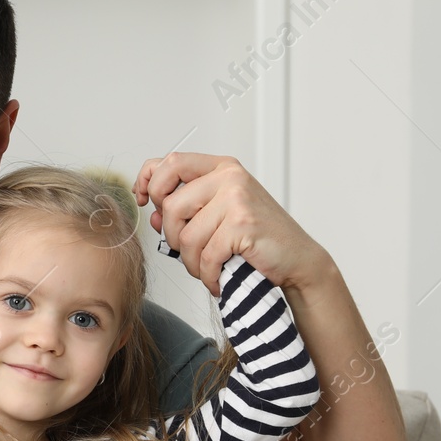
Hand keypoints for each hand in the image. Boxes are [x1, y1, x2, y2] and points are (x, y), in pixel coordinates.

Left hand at [132, 152, 323, 295]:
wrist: (296, 259)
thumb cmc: (256, 239)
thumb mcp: (218, 216)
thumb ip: (186, 210)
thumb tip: (152, 215)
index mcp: (220, 168)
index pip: (170, 162)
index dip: (150, 181)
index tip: (145, 200)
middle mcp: (229, 177)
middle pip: (170, 206)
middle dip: (172, 237)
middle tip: (190, 251)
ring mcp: (237, 198)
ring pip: (185, 236)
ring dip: (192, 262)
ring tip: (208, 267)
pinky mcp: (242, 224)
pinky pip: (205, 256)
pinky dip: (208, 275)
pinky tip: (218, 278)